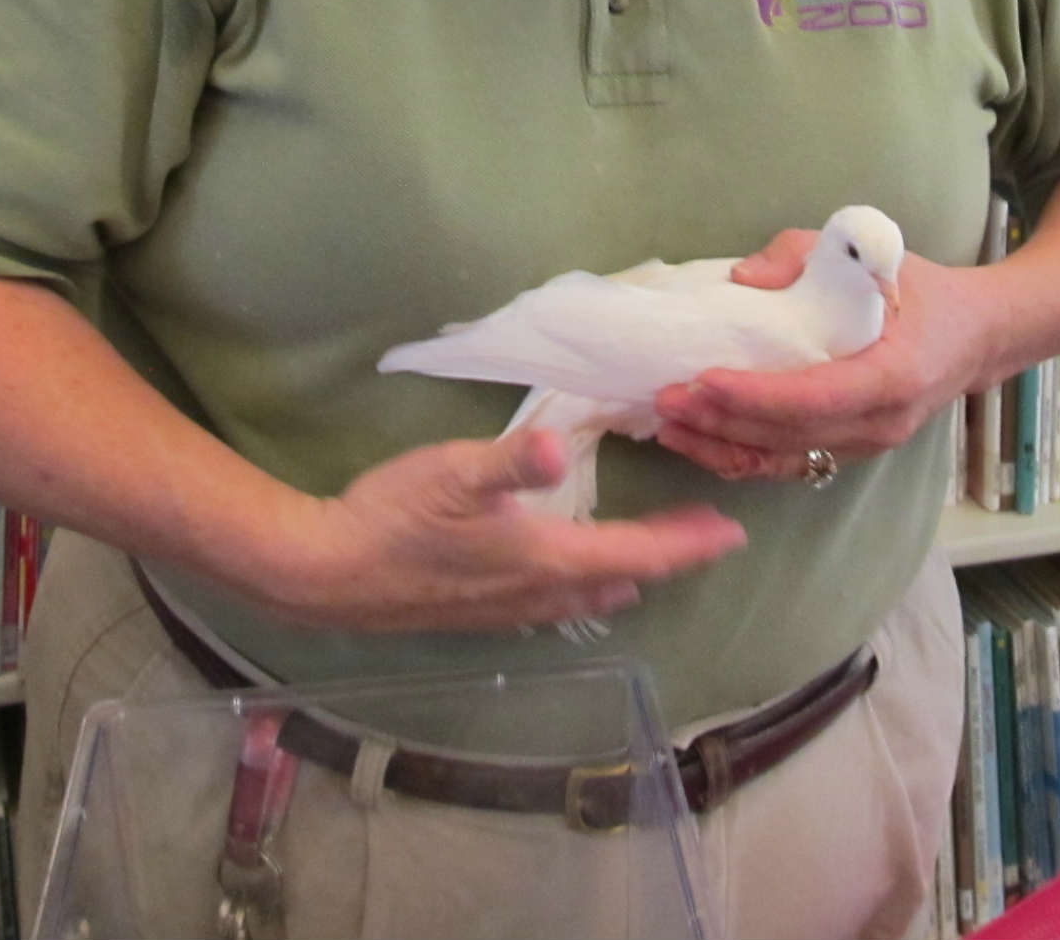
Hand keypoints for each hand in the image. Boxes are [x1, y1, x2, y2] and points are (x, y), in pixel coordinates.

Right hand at [263, 428, 746, 633]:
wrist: (327, 573)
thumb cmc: (394, 515)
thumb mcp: (452, 471)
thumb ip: (510, 461)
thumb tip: (556, 446)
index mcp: (542, 557)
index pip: (635, 553)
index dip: (687, 544)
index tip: (732, 533)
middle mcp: (535, 593)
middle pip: (621, 578)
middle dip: (667, 558)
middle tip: (704, 536)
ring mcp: (507, 610)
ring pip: (588, 597)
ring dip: (627, 574)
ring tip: (651, 556)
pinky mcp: (479, 613)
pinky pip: (555, 604)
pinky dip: (586, 585)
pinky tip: (575, 576)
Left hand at [653, 230, 991, 481]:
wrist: (975, 336)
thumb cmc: (919, 289)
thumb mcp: (870, 250)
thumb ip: (801, 254)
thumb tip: (742, 279)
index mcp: (893, 375)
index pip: (816, 397)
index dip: (757, 395)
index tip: (706, 380)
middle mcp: (881, 423)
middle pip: (791, 435)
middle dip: (722, 422)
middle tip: (667, 398)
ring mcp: (867, 446)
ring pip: (785, 460)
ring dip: (722, 448)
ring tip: (669, 426)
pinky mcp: (850, 452)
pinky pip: (791, 464)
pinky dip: (742, 458)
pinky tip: (700, 442)